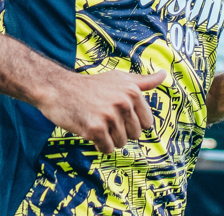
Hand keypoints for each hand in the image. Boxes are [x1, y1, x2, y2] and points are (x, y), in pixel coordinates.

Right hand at [40, 69, 165, 153]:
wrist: (58, 89)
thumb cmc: (91, 85)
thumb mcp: (119, 79)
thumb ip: (143, 81)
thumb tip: (164, 75)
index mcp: (133, 92)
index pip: (147, 124)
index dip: (132, 122)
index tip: (117, 113)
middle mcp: (123, 103)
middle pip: (134, 135)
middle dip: (120, 131)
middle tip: (103, 117)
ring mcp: (109, 116)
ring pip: (121, 143)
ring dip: (108, 138)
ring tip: (96, 121)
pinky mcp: (95, 128)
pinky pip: (106, 149)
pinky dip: (98, 144)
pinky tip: (89, 129)